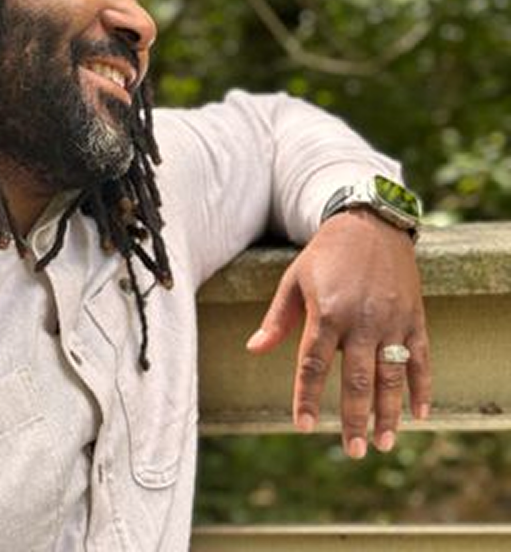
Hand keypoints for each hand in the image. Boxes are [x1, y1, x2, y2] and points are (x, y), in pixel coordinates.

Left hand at [245, 207, 430, 457]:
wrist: (369, 224)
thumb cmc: (324, 254)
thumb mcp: (293, 280)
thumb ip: (277, 319)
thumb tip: (253, 350)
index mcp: (326, 311)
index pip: (312, 364)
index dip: (306, 397)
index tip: (302, 426)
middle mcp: (361, 320)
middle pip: (356, 380)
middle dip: (354, 419)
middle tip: (353, 451)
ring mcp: (392, 320)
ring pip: (391, 376)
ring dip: (389, 413)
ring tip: (383, 443)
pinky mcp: (414, 317)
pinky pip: (420, 359)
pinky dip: (422, 387)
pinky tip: (418, 414)